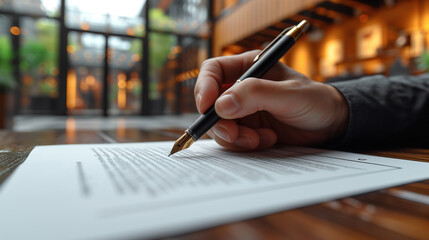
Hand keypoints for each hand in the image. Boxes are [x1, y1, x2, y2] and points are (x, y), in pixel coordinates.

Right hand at [194, 50, 348, 150]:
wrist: (330, 126)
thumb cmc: (315, 101)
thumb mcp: (290, 94)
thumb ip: (257, 95)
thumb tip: (221, 105)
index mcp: (249, 67)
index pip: (213, 70)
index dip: (204, 86)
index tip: (207, 106)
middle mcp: (241, 88)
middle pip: (211, 103)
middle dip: (220, 122)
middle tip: (235, 135)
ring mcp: (242, 111)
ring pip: (219, 125)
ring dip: (236, 136)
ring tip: (261, 138)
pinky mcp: (247, 130)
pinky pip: (232, 140)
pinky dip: (245, 144)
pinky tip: (268, 140)